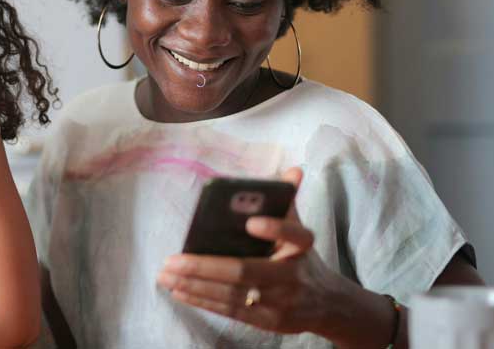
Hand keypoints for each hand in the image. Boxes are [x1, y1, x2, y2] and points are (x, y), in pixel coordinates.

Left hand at [156, 168, 342, 334]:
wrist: (327, 304)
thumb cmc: (302, 259)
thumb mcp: (300, 231)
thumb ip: (287, 202)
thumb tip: (292, 170)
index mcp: (303, 247)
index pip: (294, 235)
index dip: (274, 228)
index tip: (251, 222)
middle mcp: (293, 276)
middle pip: (245, 271)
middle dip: (204, 266)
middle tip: (172, 260)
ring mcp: (281, 302)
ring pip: (232, 294)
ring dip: (194, 284)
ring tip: (166, 275)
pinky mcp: (269, 322)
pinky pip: (231, 311)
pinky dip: (203, 300)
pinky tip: (180, 290)